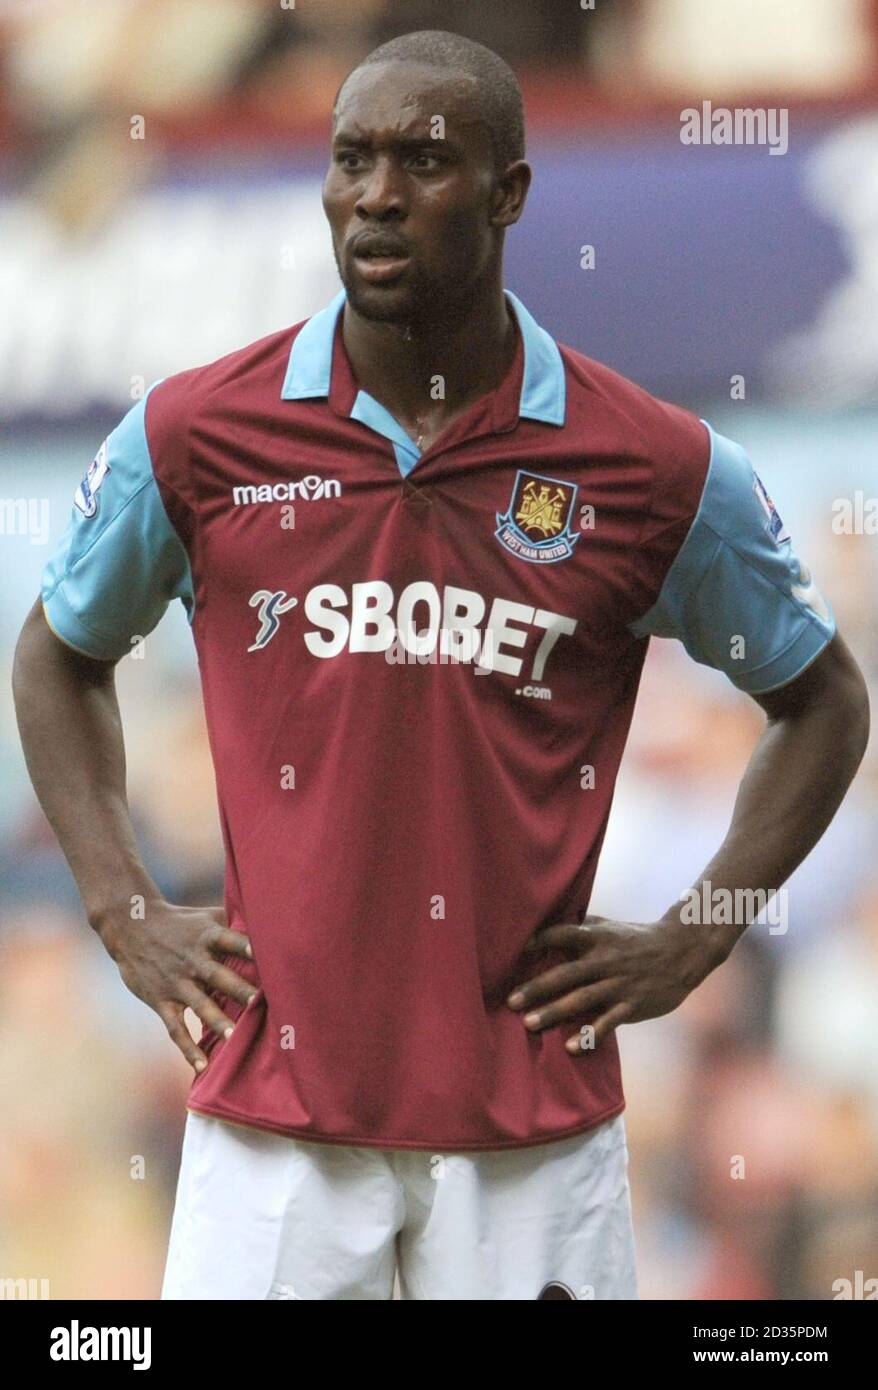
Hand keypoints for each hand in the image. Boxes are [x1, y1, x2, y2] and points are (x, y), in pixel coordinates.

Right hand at [96, 899, 256, 1072]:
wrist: (132, 927)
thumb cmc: (181, 923)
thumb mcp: (206, 917)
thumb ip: (235, 923)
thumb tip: (272, 927)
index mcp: (207, 936)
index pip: (228, 940)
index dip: (244, 945)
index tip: (261, 952)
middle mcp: (193, 960)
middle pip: (218, 975)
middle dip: (238, 988)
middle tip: (258, 1001)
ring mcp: (176, 982)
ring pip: (199, 1004)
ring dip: (216, 1020)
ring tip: (234, 1037)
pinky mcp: (161, 1001)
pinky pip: (175, 1028)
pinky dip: (187, 1048)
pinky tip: (201, 1066)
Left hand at [506, 914, 717, 1054]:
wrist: (682, 952)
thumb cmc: (637, 939)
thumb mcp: (610, 927)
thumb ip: (582, 926)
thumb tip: (550, 921)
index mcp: (597, 937)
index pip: (564, 934)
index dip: (540, 940)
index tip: (517, 951)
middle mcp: (605, 960)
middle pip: (566, 973)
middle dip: (537, 987)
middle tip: (511, 1001)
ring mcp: (619, 984)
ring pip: (582, 999)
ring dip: (554, 1012)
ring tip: (529, 1024)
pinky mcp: (632, 1005)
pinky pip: (608, 1022)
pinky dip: (589, 1035)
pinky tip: (571, 1047)